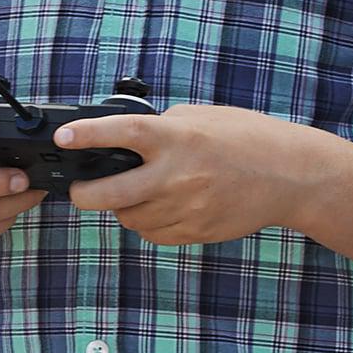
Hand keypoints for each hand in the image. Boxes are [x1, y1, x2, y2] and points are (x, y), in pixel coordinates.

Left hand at [60, 104, 324, 245]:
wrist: (290, 177)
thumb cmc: (247, 139)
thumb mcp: (202, 118)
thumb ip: (162, 128)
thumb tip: (126, 141)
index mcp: (178, 138)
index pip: (122, 134)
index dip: (87, 135)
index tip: (63, 137)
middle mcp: (177, 175)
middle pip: (109, 196)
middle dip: (84, 194)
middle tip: (80, 188)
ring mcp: (186, 209)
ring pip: (129, 218)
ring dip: (123, 206)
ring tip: (141, 190)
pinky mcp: (194, 232)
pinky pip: (152, 233)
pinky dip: (148, 222)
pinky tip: (163, 206)